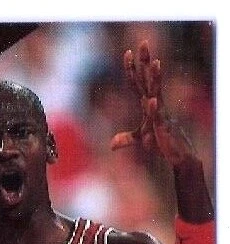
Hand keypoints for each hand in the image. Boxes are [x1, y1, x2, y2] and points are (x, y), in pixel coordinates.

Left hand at [110, 41, 194, 165]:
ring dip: (156, 79)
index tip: (127, 52)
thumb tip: (112, 145)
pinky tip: (151, 100)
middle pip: (149, 80)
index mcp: (148, 103)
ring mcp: (160, 113)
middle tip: (144, 43)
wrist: (177, 155)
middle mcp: (155, 104)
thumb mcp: (141, 140)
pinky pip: (158, 116)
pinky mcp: (164, 126)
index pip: (138, 83)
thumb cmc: (161, 143)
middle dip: (146, 62)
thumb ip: (126, 139)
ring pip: (157, 92)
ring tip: (155, 63)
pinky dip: (154, 109)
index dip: (132, 69)